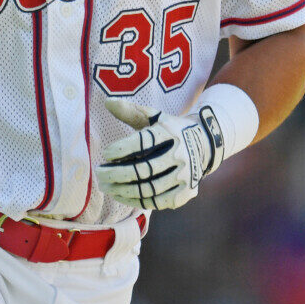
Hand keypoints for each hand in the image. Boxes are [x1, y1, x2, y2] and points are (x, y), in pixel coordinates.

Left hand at [97, 97, 223, 210]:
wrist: (205, 143)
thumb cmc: (169, 129)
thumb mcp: (154, 116)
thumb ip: (130, 110)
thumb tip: (107, 102)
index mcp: (170, 132)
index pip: (143, 142)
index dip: (122, 149)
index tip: (105, 154)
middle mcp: (179, 154)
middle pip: (144, 169)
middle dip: (117, 174)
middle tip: (99, 174)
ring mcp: (185, 175)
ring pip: (149, 188)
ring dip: (123, 190)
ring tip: (105, 187)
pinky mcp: (186, 192)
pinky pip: (157, 201)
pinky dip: (136, 201)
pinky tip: (120, 196)